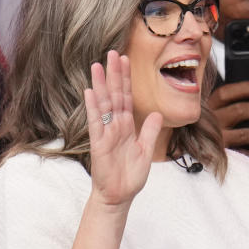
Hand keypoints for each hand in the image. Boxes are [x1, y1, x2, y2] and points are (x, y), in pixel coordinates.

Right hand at [84, 50, 162, 207]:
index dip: (127, 79)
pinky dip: (93, 107)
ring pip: (104, 104)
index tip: (126, 60)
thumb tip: (158, 113)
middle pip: (115, 95)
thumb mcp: (146, 150)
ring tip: (98, 65)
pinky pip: (96, 122)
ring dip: (101, 84)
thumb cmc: (130, 176)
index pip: (127, 97)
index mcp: (127, 126)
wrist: (119, 196)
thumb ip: (150, 131)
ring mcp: (106, 133)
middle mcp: (115, 126)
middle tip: (112, 52)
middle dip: (114, 74)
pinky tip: (91, 91)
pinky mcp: (99, 143)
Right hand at [206, 80, 248, 155]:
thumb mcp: (207, 113)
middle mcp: (210, 123)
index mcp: (206, 108)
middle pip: (239, 111)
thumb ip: (221, 105)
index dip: (245, 89)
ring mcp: (216, 141)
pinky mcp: (222, 157)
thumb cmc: (205, 129)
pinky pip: (245, 156)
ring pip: (244, 134)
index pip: (225, 94)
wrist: (188, 157)